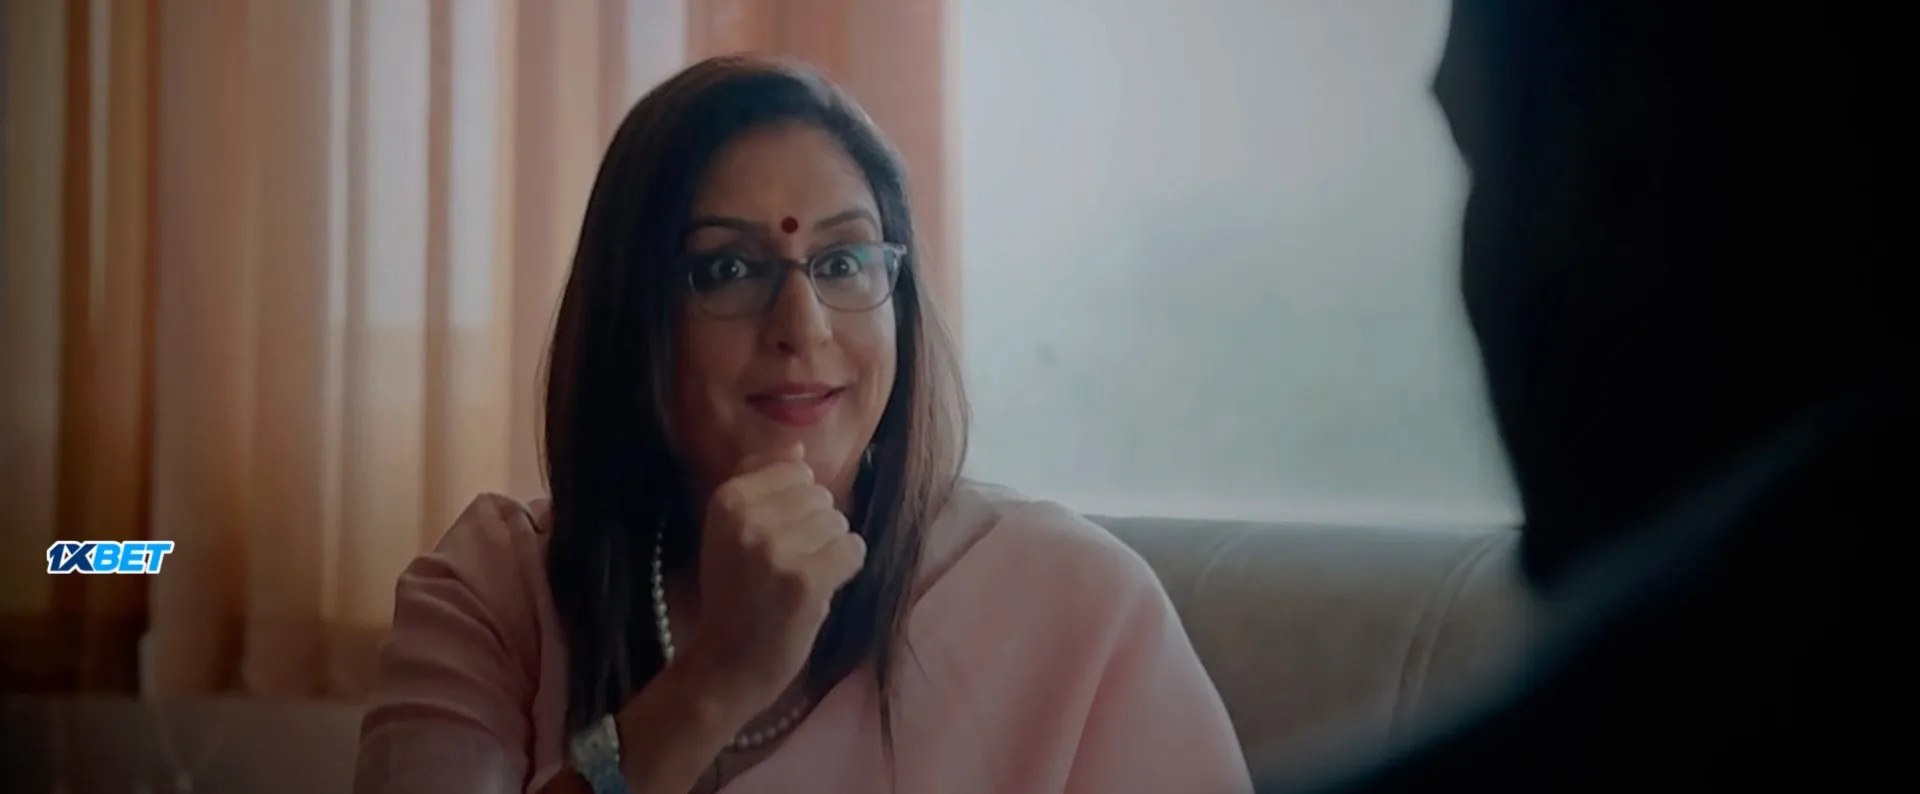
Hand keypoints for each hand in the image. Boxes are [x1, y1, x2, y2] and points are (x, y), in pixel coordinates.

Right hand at [680, 443, 866, 717]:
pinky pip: (852, 549)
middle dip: (814, 528)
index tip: (772, 540)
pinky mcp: (806, 580)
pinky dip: (845, 569)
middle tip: (785, 565)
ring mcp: (777, 549)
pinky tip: (819, 589)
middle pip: (820, 495)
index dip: (795, 506)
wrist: (727, 663)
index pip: (796, 471)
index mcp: (727, 499)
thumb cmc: (734, 594)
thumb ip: (760, 482)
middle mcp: (749, 518)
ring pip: (838, 522)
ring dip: (829, 551)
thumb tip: (797, 445)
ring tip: (798, 579)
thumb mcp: (730, 530)